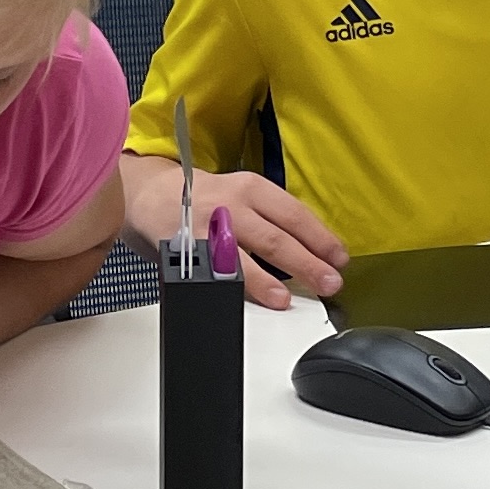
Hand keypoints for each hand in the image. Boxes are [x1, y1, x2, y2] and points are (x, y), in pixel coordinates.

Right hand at [122, 153, 345, 310]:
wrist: (150, 194)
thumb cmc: (205, 199)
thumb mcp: (243, 195)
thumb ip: (273, 219)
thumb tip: (313, 252)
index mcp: (252, 188)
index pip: (294, 215)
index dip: (319, 238)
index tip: (339, 258)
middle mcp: (230, 206)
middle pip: (274, 238)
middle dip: (305, 263)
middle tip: (329, 283)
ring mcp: (206, 230)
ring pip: (241, 258)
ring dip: (266, 281)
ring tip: (285, 299)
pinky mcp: (185, 251)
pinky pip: (211, 273)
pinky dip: (229, 289)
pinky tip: (242, 299)